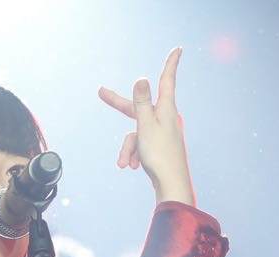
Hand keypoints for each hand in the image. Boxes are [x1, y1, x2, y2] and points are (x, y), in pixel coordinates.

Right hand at [98, 48, 194, 205]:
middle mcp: (165, 118)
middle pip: (138, 107)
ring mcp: (161, 133)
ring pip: (135, 132)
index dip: (171, 64)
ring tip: (125, 163)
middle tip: (101, 92)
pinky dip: (133, 154)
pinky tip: (131, 166)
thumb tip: (141, 79)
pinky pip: (139, 145)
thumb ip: (142, 103)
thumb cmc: (160, 155)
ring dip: (127, 148)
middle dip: (118, 106)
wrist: (170, 185)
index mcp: (165, 110)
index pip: (166, 80)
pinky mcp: (157, 147)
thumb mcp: (145, 126)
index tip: (177, 49)